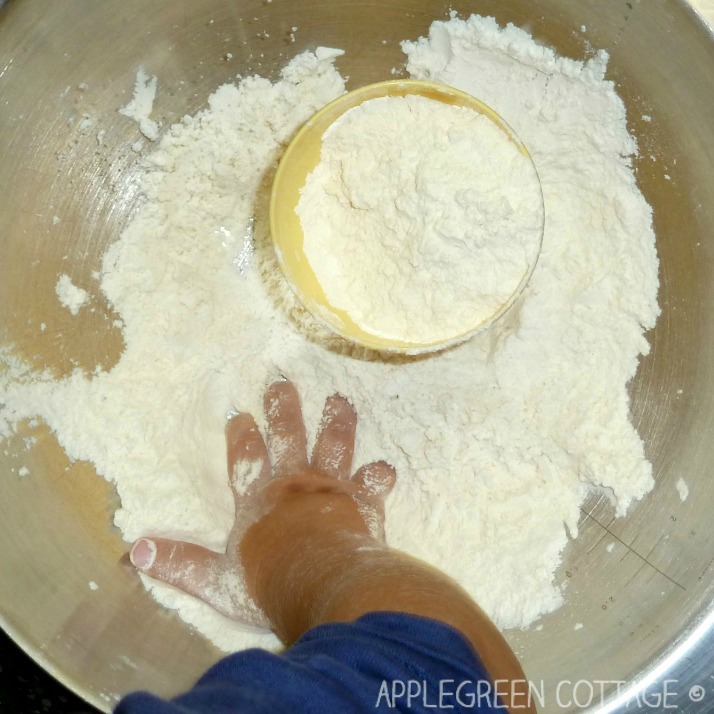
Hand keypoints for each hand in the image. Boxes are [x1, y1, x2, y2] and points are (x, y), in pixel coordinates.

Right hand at [129, 379, 395, 628]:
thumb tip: (135, 552)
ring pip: (334, 444)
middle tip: (283, 381)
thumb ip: (179, 562)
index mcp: (258, 498)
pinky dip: (379, 475)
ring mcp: (331, 487)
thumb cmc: (266, 581)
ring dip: (336, 422)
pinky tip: (385, 467)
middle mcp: (294, 483)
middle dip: (284, 409)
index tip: (241, 413)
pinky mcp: (363, 501)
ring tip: (340, 399)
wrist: (319, 581)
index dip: (242, 436)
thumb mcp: (214, 577)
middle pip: (287, 436)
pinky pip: (373, 482)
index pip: (244, 458)